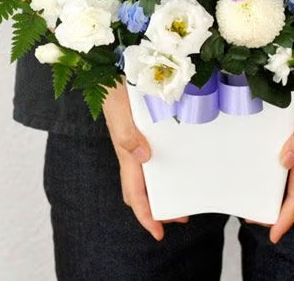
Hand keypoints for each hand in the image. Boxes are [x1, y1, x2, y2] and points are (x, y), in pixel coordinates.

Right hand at [103, 80, 187, 239]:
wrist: (111, 61)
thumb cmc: (113, 84)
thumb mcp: (120, 109)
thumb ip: (127, 135)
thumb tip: (144, 158)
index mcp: (126, 151)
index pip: (134, 193)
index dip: (146, 215)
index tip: (159, 232)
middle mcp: (132, 148)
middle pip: (141, 188)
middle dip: (156, 207)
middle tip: (180, 216)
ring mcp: (138, 137)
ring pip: (147, 172)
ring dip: (161, 187)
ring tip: (182, 194)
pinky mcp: (144, 124)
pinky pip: (153, 152)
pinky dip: (164, 164)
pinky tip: (178, 159)